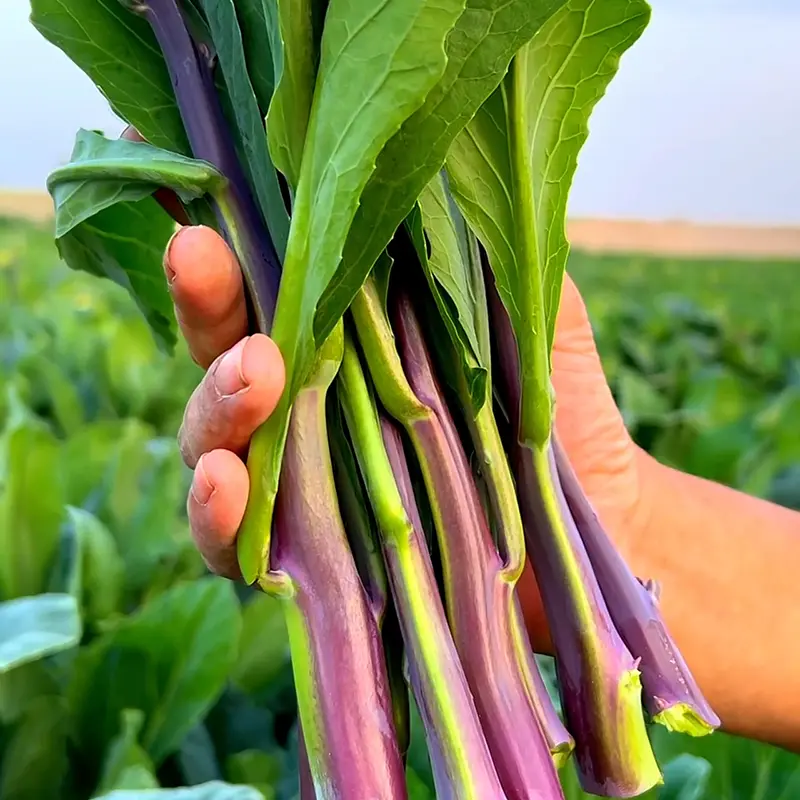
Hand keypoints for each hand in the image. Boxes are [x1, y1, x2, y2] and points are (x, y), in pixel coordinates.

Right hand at [167, 226, 649, 592]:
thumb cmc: (562, 416)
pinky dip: (219, 517)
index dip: (222, 238)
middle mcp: (311, 404)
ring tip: (252, 376)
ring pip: (214, 441)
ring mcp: (302, 482)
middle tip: (201, 258)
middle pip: (223, 351)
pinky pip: (238, 544)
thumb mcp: (534, 320)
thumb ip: (484, 256)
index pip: (267, 285)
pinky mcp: (306, 561)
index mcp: (351, 341)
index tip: (183, 186)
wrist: (596, 522)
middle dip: (205, 302)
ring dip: (214, 405)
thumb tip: (431, 169)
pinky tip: (225, 485)